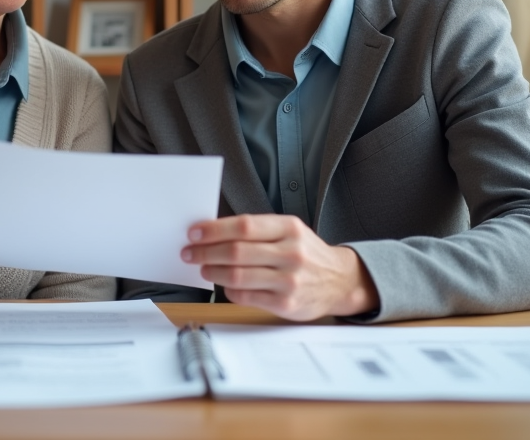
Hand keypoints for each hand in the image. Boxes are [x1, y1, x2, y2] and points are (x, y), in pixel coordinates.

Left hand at [182, 214, 378, 320]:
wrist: (340, 280)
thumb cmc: (307, 253)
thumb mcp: (290, 231)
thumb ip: (258, 230)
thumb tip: (213, 232)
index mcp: (289, 228)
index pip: (243, 226)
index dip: (214, 229)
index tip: (194, 232)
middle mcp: (291, 253)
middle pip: (236, 251)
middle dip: (205, 251)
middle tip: (190, 252)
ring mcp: (289, 280)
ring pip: (237, 276)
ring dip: (212, 271)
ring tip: (203, 267)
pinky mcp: (286, 303)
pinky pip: (245, 296)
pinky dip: (229, 290)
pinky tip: (225, 284)